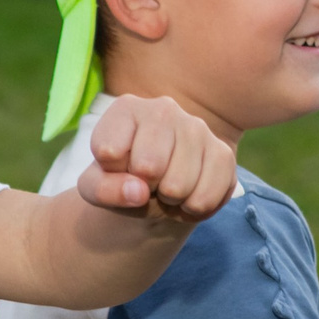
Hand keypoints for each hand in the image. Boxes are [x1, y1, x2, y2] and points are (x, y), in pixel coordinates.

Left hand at [76, 95, 236, 221]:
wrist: (155, 189)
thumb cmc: (120, 179)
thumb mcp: (95, 187)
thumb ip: (102, 189)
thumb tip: (139, 192)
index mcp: (126, 108)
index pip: (109, 152)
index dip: (111, 173)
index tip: (117, 168)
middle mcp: (164, 109)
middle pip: (149, 167)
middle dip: (144, 187)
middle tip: (145, 182)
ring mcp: (198, 128)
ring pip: (179, 186)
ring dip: (168, 200)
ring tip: (165, 188)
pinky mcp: (223, 153)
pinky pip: (205, 198)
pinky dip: (191, 209)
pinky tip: (186, 196)